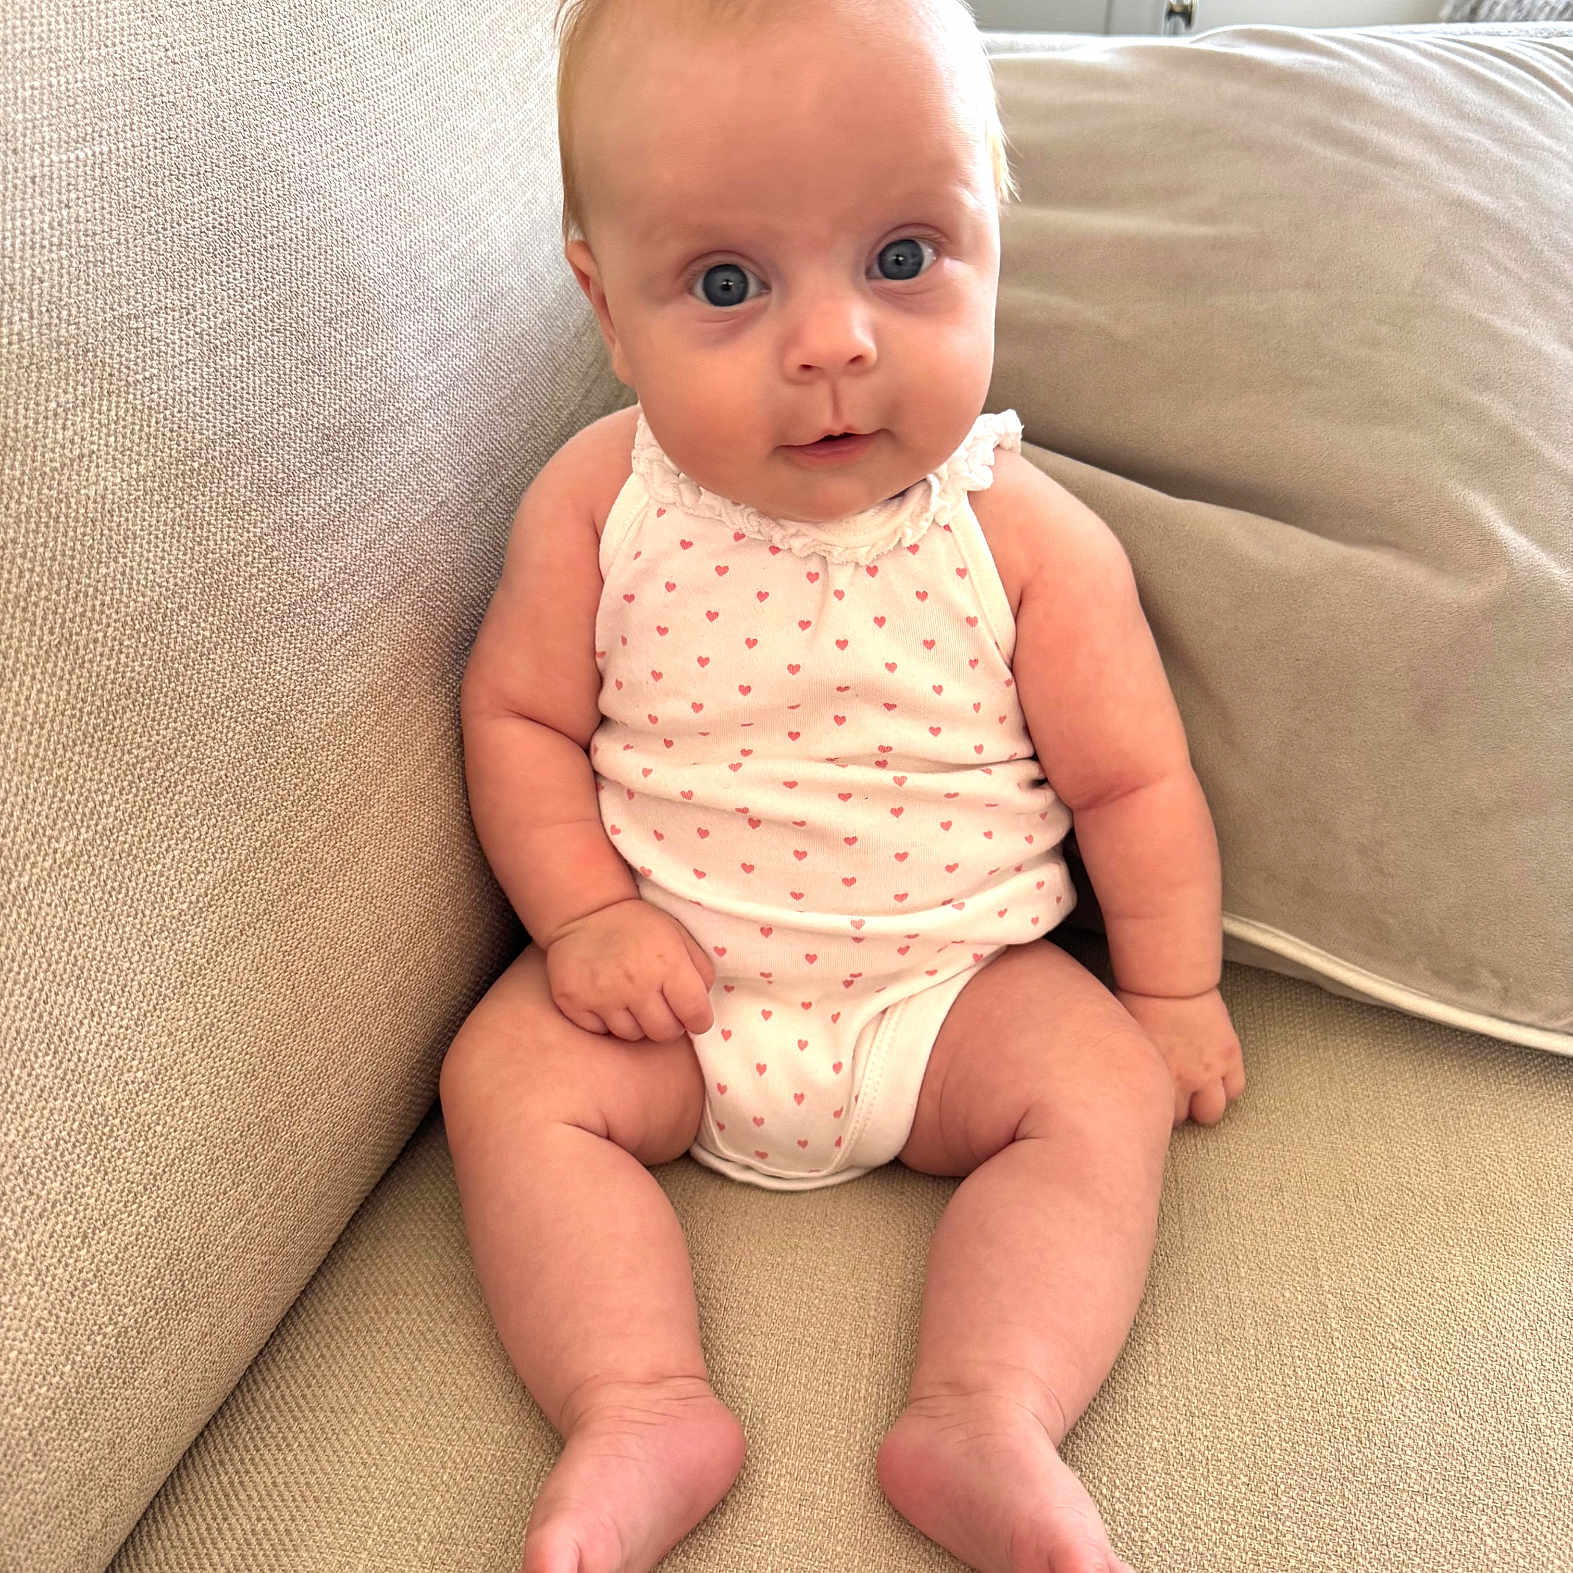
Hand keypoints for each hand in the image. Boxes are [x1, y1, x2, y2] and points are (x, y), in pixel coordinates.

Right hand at [543, 898, 715, 1042]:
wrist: (586, 912)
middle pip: (665, 1033)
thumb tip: (702, 1008)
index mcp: (668, 963)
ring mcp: (601, 995)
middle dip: (669, 1024)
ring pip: (632, 1035)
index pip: (696, 1015)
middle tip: (661, 1006)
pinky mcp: (573, 1001)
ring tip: (631, 998)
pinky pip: (600, 1032)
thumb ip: (700, 971)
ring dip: (637, 1023)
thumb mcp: (679, 936)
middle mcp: (635, 982)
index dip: (699, 1020)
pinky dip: (607, 1022)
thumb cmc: (639, 926)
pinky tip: (607, 999)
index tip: (693, 1016)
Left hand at [1116, 986, 1244, 1126]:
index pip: (1162, 1114)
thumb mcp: (1132, 1043)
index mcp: (1155, 1077)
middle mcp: (1182, 1080)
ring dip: (1207, 1103)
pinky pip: (1236, 1089)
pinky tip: (1219, 1077)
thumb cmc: (1143, 1004)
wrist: (1171, 982)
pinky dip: (1229, 1088)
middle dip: (1184, 1109)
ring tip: (1201, 1089)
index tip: (1162, 1100)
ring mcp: (1209, 1070)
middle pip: (1187, 1117)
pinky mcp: (1229, 1056)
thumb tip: (1138, 1080)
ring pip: (1214, 1111)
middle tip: (1182, 1095)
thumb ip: (1141, 1067)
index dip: (1163, 1107)